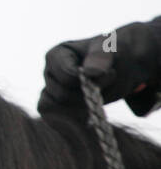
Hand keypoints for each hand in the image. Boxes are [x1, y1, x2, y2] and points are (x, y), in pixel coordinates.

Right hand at [38, 17, 160, 117]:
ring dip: (88, 105)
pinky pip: (61, 119)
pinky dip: (80, 117)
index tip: (111, 72)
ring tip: (101, 91)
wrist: (119, 66)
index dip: (89, 80)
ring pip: (63, 109)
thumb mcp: (111, 49)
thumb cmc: (113, 53)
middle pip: (63, 95)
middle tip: (110, 82)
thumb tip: (89, 72)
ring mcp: (51, 91)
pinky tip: (94, 107)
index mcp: (56, 56)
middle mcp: (49, 74)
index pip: (66, 77)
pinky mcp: (57, 106)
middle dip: (90, 94)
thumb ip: (100, 57)